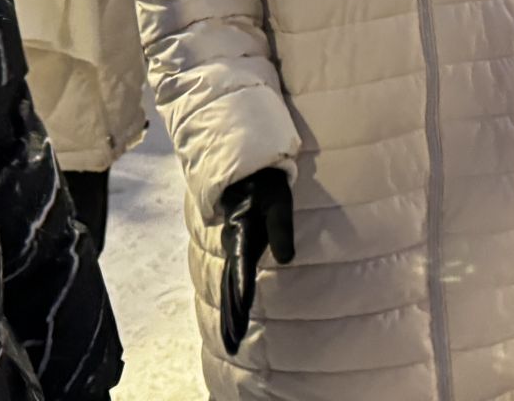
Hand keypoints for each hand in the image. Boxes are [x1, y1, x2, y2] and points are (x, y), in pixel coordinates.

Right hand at [218, 169, 294, 355]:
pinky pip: (230, 278)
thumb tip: (287, 258)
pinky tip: (233, 314)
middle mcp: (234, 246)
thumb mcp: (279, 201)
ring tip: (231, 340)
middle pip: (230, 285)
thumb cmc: (266, 185)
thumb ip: (282, 228)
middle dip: (232, 314)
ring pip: (227, 286)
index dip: (241, 290)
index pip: (242, 267)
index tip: (240, 312)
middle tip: (233, 342)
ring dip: (229, 312)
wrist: (245, 171)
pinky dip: (230, 298)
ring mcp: (233, 249)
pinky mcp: (236, 249)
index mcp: (243, 234)